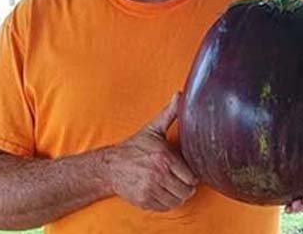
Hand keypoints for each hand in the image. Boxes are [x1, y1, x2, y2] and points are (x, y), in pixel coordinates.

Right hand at [103, 93, 197, 211]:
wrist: (110, 165)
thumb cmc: (134, 147)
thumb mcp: (153, 129)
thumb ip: (170, 113)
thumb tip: (180, 95)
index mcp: (164, 157)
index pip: (191, 177)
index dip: (191, 175)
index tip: (186, 172)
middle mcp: (158, 174)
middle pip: (186, 191)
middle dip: (185, 186)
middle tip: (180, 180)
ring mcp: (151, 189)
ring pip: (177, 200)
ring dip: (177, 195)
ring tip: (171, 186)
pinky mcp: (144, 200)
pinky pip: (165, 207)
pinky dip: (166, 202)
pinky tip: (162, 192)